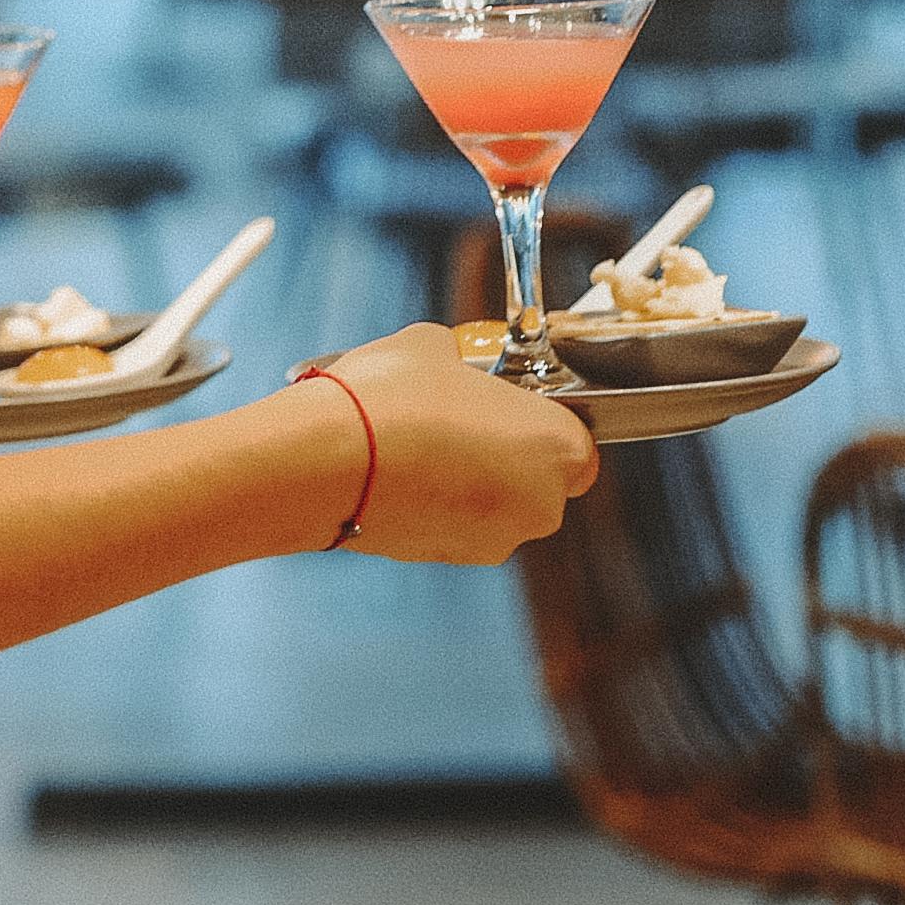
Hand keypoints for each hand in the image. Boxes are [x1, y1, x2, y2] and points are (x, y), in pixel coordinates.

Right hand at [301, 324, 597, 564]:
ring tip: (419, 439)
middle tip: (462, 415)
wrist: (325, 459)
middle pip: (540, 479)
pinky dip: (436, 501)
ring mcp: (491, 541)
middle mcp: (539, 505)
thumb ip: (465, 360)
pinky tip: (398, 468)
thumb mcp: (435, 345)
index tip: (509, 403)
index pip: (579, 443)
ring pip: (496, 506)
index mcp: (557, 448)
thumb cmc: (392, 396)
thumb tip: (455, 364)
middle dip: (507, 452)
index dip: (543, 421)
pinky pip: (455, 524)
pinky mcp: (444, 559)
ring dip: (471, 479)